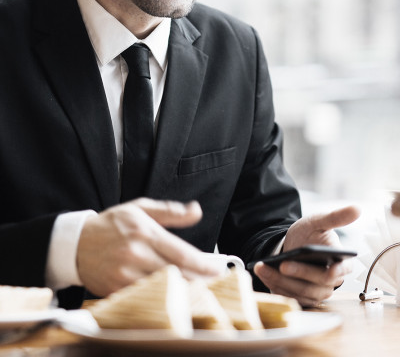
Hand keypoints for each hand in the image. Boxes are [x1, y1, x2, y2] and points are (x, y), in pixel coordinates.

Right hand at [77, 198, 223, 296]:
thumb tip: (196, 211)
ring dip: (184, 291)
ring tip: (201, 289)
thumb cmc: (112, 224)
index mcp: (145, 233)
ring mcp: (124, 275)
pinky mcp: (115, 290)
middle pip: (176, 274)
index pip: (181, 253)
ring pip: (162, 288)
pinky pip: (144, 297)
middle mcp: (136, 255)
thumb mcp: (141, 208)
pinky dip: (161, 298)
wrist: (75, 243)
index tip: (218, 267)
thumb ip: (170, 211)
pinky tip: (175, 296)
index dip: (203, 264)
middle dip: (199, 279)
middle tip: (216, 281)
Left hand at [253, 205, 359, 306]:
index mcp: (341, 263)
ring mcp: (315, 292)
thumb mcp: (320, 221)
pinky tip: (262, 271)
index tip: (331, 270)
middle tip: (283, 264)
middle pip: (318, 284)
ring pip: (300, 291)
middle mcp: (330, 282)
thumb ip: (336, 217)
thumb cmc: (310, 233)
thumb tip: (358, 208)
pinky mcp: (300, 298)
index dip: (338, 272)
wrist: (292, 244)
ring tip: (263, 266)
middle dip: (300, 273)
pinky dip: (274, 283)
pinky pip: (288, 295)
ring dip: (280, 280)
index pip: (343, 271)